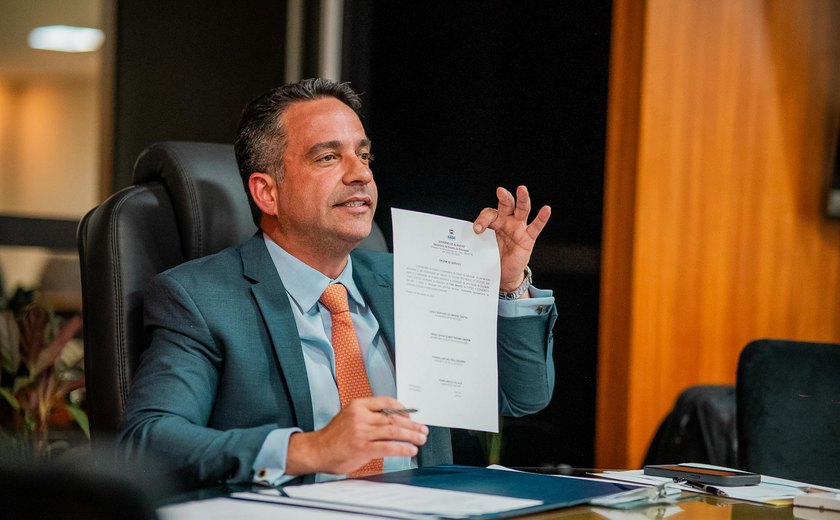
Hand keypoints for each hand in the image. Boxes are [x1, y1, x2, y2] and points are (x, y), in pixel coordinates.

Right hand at [285, 396, 427, 475]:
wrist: (316, 450)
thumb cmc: (334, 436)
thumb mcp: (350, 416)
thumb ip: (369, 415)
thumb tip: (394, 419)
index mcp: (358, 405)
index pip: (387, 402)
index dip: (403, 409)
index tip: (412, 416)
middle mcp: (360, 416)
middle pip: (394, 417)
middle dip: (412, 424)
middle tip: (423, 430)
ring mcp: (361, 432)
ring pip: (394, 431)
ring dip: (411, 436)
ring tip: (421, 440)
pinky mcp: (362, 448)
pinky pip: (388, 447)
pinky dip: (402, 448)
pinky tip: (410, 450)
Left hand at [473, 186, 550, 292]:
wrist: (503, 273)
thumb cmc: (493, 256)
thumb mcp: (483, 246)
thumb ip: (478, 239)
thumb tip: (465, 239)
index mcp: (495, 221)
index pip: (489, 214)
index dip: (483, 219)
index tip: (477, 229)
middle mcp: (508, 221)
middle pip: (507, 205)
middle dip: (504, 197)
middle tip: (500, 191)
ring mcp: (519, 228)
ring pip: (522, 210)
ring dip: (523, 199)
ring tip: (522, 190)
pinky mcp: (528, 238)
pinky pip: (536, 227)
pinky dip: (542, 218)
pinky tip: (546, 209)